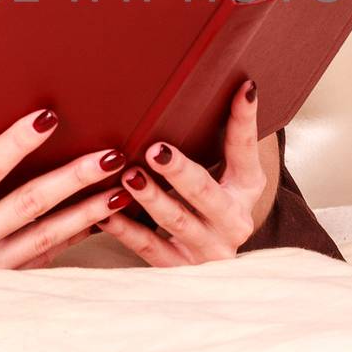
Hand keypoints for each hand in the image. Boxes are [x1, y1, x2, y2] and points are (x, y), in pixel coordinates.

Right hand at [0, 108, 130, 270]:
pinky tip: (98, 219)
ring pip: (45, 236)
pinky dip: (71, 237)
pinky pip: (41, 258)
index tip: (50, 116)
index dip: (18, 141)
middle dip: (75, 178)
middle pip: (30, 204)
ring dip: (86, 212)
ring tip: (119, 190)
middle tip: (111, 156)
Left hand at [97, 79, 265, 264]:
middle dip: (180, 172)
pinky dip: (125, 230)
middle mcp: (233, 222)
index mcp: (247, 188)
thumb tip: (228, 83)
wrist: (218, 264)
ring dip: (151, 198)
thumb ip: (222, 136)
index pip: (246, 149)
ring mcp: (207, 249)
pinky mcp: (179, 268)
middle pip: (206, 193)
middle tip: (155, 150)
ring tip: (128, 177)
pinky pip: (149, 248)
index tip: (243, 88)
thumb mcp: (227, 172)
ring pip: (176, 221)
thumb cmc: (213, 200)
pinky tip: (104, 213)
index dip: (244, 120)